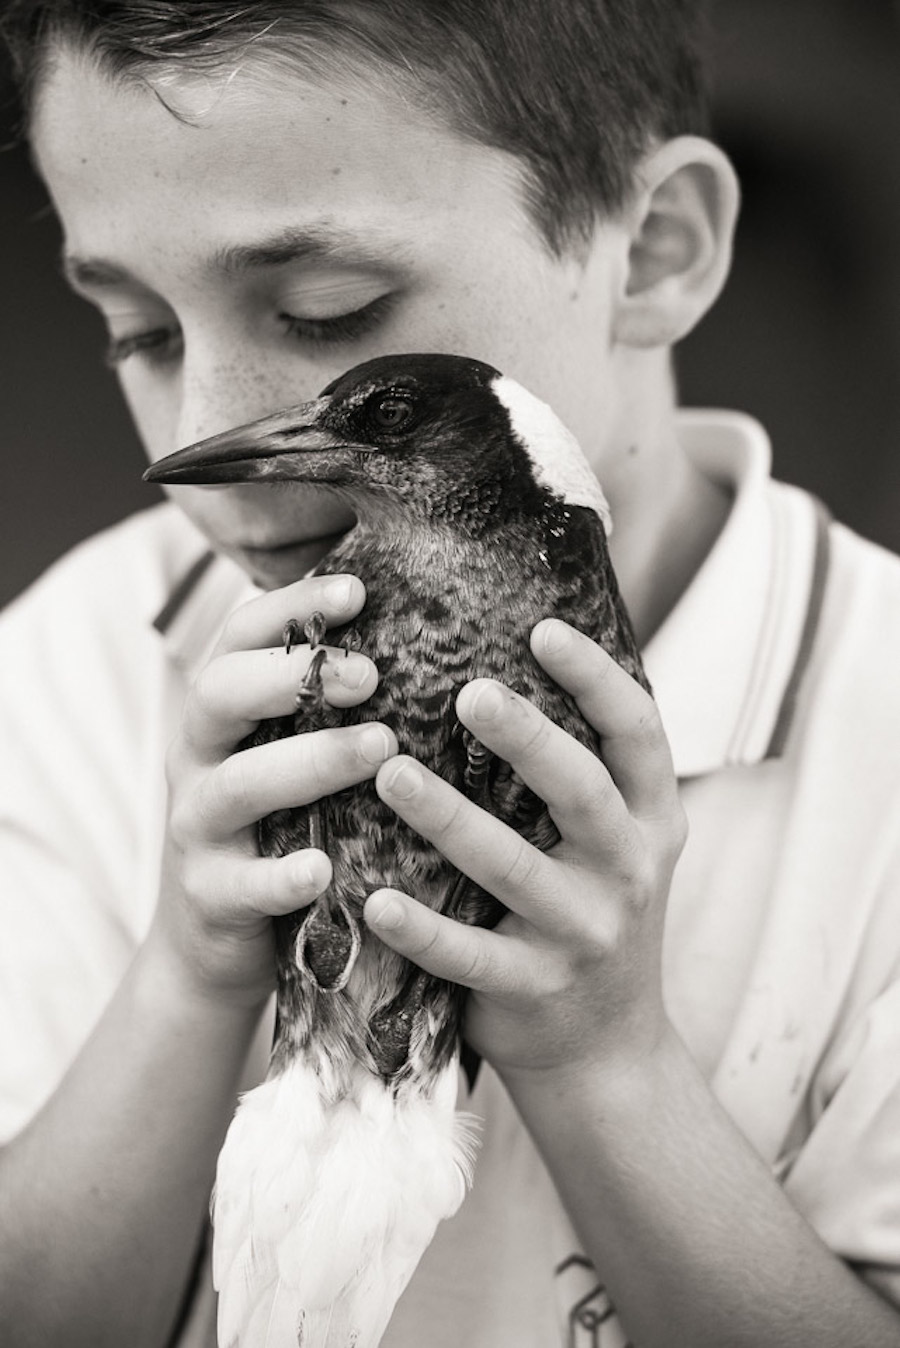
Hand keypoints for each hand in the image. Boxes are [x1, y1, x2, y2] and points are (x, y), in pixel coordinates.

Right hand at [153, 573, 396, 1006]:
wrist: (213, 940)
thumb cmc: (277, 826)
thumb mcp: (290, 755)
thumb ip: (331, 705)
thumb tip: (425, 634)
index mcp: (223, 713)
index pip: (240, 636)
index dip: (292, 605)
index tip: (359, 590)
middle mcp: (200, 759)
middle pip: (220, 693)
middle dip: (293, 675)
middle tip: (370, 674)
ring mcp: (199, 828)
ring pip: (239, 784)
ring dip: (310, 761)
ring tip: (380, 748)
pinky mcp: (211, 897)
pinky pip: (244, 884)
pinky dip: (280, 876)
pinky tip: (322, 869)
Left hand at [364, 618, 686, 1086]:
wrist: (608, 1049)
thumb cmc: (593, 912)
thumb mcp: (619, 842)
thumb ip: (586, 771)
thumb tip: (514, 660)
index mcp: (651, 819)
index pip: (640, 733)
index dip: (597, 679)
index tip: (544, 629)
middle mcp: (629, 871)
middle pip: (583, 791)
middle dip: (528, 738)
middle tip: (468, 690)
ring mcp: (583, 934)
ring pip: (514, 868)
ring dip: (450, 818)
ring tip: (390, 774)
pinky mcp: (533, 988)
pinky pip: (470, 955)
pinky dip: (422, 929)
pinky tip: (375, 900)